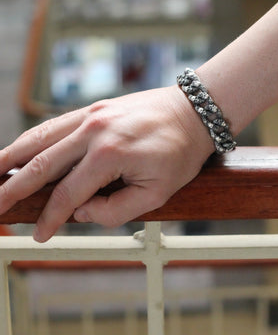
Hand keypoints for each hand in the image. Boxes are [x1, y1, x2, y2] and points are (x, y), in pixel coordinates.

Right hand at [0, 86, 213, 241]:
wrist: (194, 113)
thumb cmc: (181, 152)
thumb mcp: (157, 193)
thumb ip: (116, 209)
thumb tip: (82, 212)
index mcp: (109, 154)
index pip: (68, 194)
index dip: (51, 217)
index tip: (38, 235)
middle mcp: (93, 130)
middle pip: (41, 163)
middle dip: (11, 188)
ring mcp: (92, 114)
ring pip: (40, 137)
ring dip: (11, 157)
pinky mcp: (95, 107)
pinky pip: (56, 124)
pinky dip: (33, 138)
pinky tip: (21, 149)